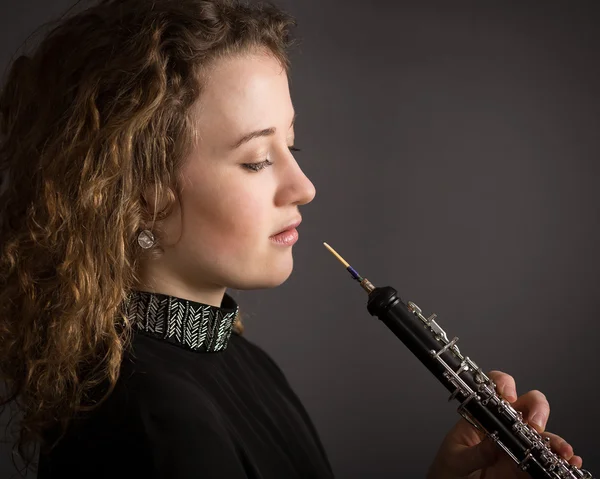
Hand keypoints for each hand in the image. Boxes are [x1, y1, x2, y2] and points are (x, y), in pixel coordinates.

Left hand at [426, 370, 582, 478]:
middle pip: (526, 405)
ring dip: (554, 438)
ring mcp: (515, 447)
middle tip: (534, 424)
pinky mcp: (524, 468)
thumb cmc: (447, 472)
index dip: (503, 385)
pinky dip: (559, 460)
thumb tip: (494, 440)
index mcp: (479, 419)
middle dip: (536, 408)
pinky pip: (545, 461)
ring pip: (541, 434)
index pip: (493, 392)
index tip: (508, 396)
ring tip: (560, 449)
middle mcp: (501, 429)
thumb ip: (475, 452)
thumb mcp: (456, 459)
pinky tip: (568, 461)